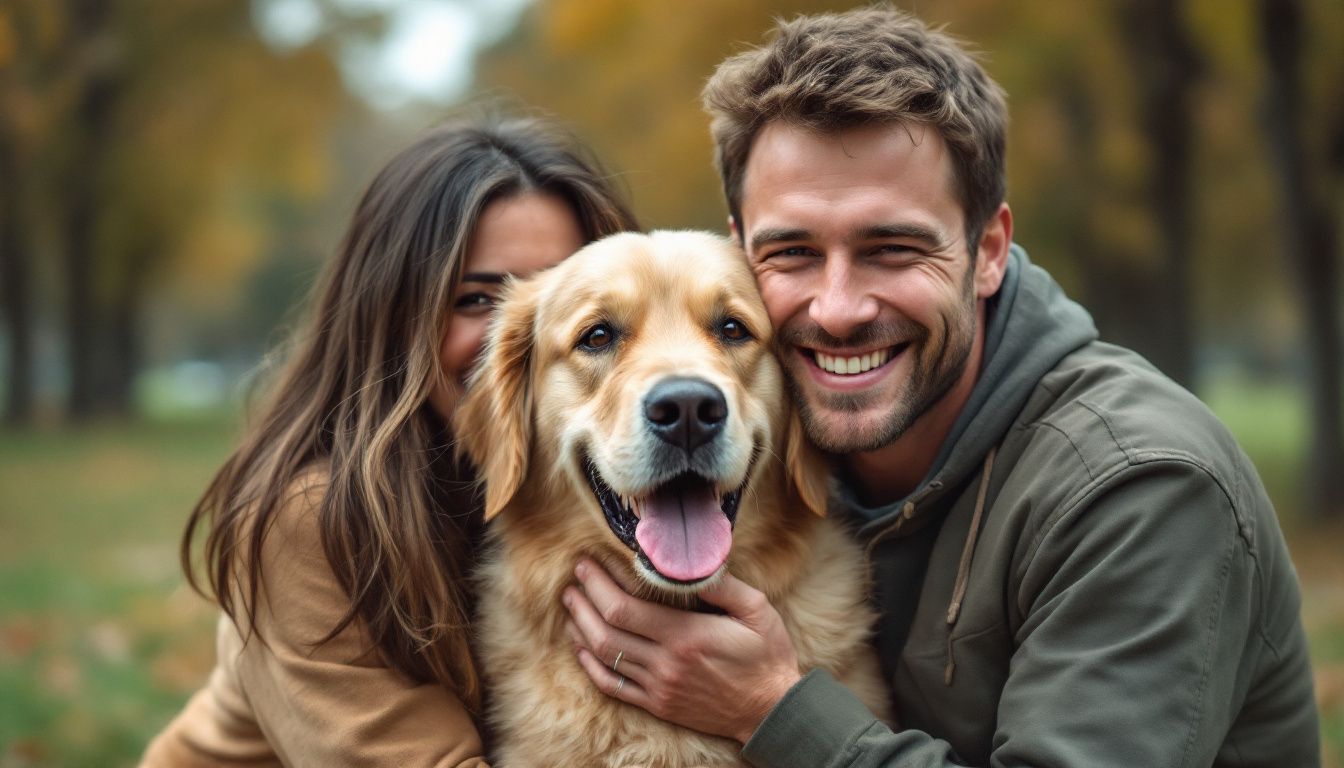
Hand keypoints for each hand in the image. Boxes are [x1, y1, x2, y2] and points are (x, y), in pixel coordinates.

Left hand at [561, 558, 802, 744]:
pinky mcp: (658, 705)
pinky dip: (591, 666)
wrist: (770, 709)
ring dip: (581, 629)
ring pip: (604, 657)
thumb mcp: (756, 611)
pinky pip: (613, 686)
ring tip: (571, 607)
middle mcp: (665, 663)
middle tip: (572, 580)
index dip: (597, 585)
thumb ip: (723, 585)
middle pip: (606, 630)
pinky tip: (582, 648)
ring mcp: (658, 687)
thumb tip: (690, 562)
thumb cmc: (766, 655)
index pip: (624, 608)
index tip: (586, 565)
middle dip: (583, 602)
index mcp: (686, 636)